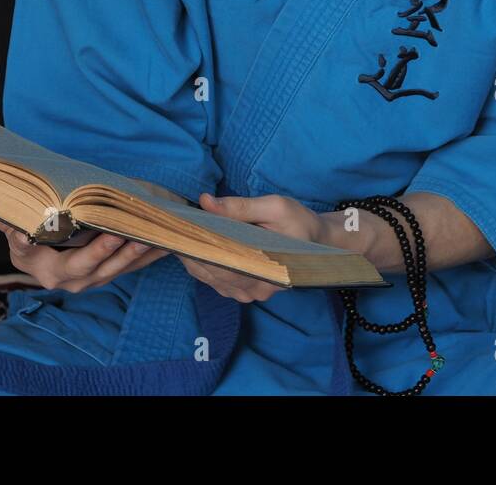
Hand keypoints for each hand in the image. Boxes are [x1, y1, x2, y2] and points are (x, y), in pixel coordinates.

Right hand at [0, 198, 169, 291]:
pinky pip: (133, 265)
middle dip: (111, 253)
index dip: (85, 251)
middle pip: (94, 269)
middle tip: (125, 235)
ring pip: (118, 269)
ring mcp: (93, 278)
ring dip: (136, 255)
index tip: (97, 235)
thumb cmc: (27, 236)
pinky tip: (165, 240)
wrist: (43, 255)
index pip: (65, 263)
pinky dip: (149, 254)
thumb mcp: (9, 226)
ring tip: (152, 237)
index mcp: (47, 270)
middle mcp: (71, 280)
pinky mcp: (111, 270)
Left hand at [177, 193, 326, 302]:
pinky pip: (218, 283)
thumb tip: (205, 202)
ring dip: (194, 259)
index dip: (195, 245)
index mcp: (264, 267)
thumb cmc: (299, 222)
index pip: (218, 260)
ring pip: (211, 279)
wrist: (319, 242)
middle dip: (191, 251)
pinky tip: (196, 251)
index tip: (179, 230)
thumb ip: (239, 207)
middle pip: (211, 271)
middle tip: (175, 230)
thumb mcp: (274, 207)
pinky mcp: (248, 291)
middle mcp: (256, 287)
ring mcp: (252, 293)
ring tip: (182, 238)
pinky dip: (203, 267)